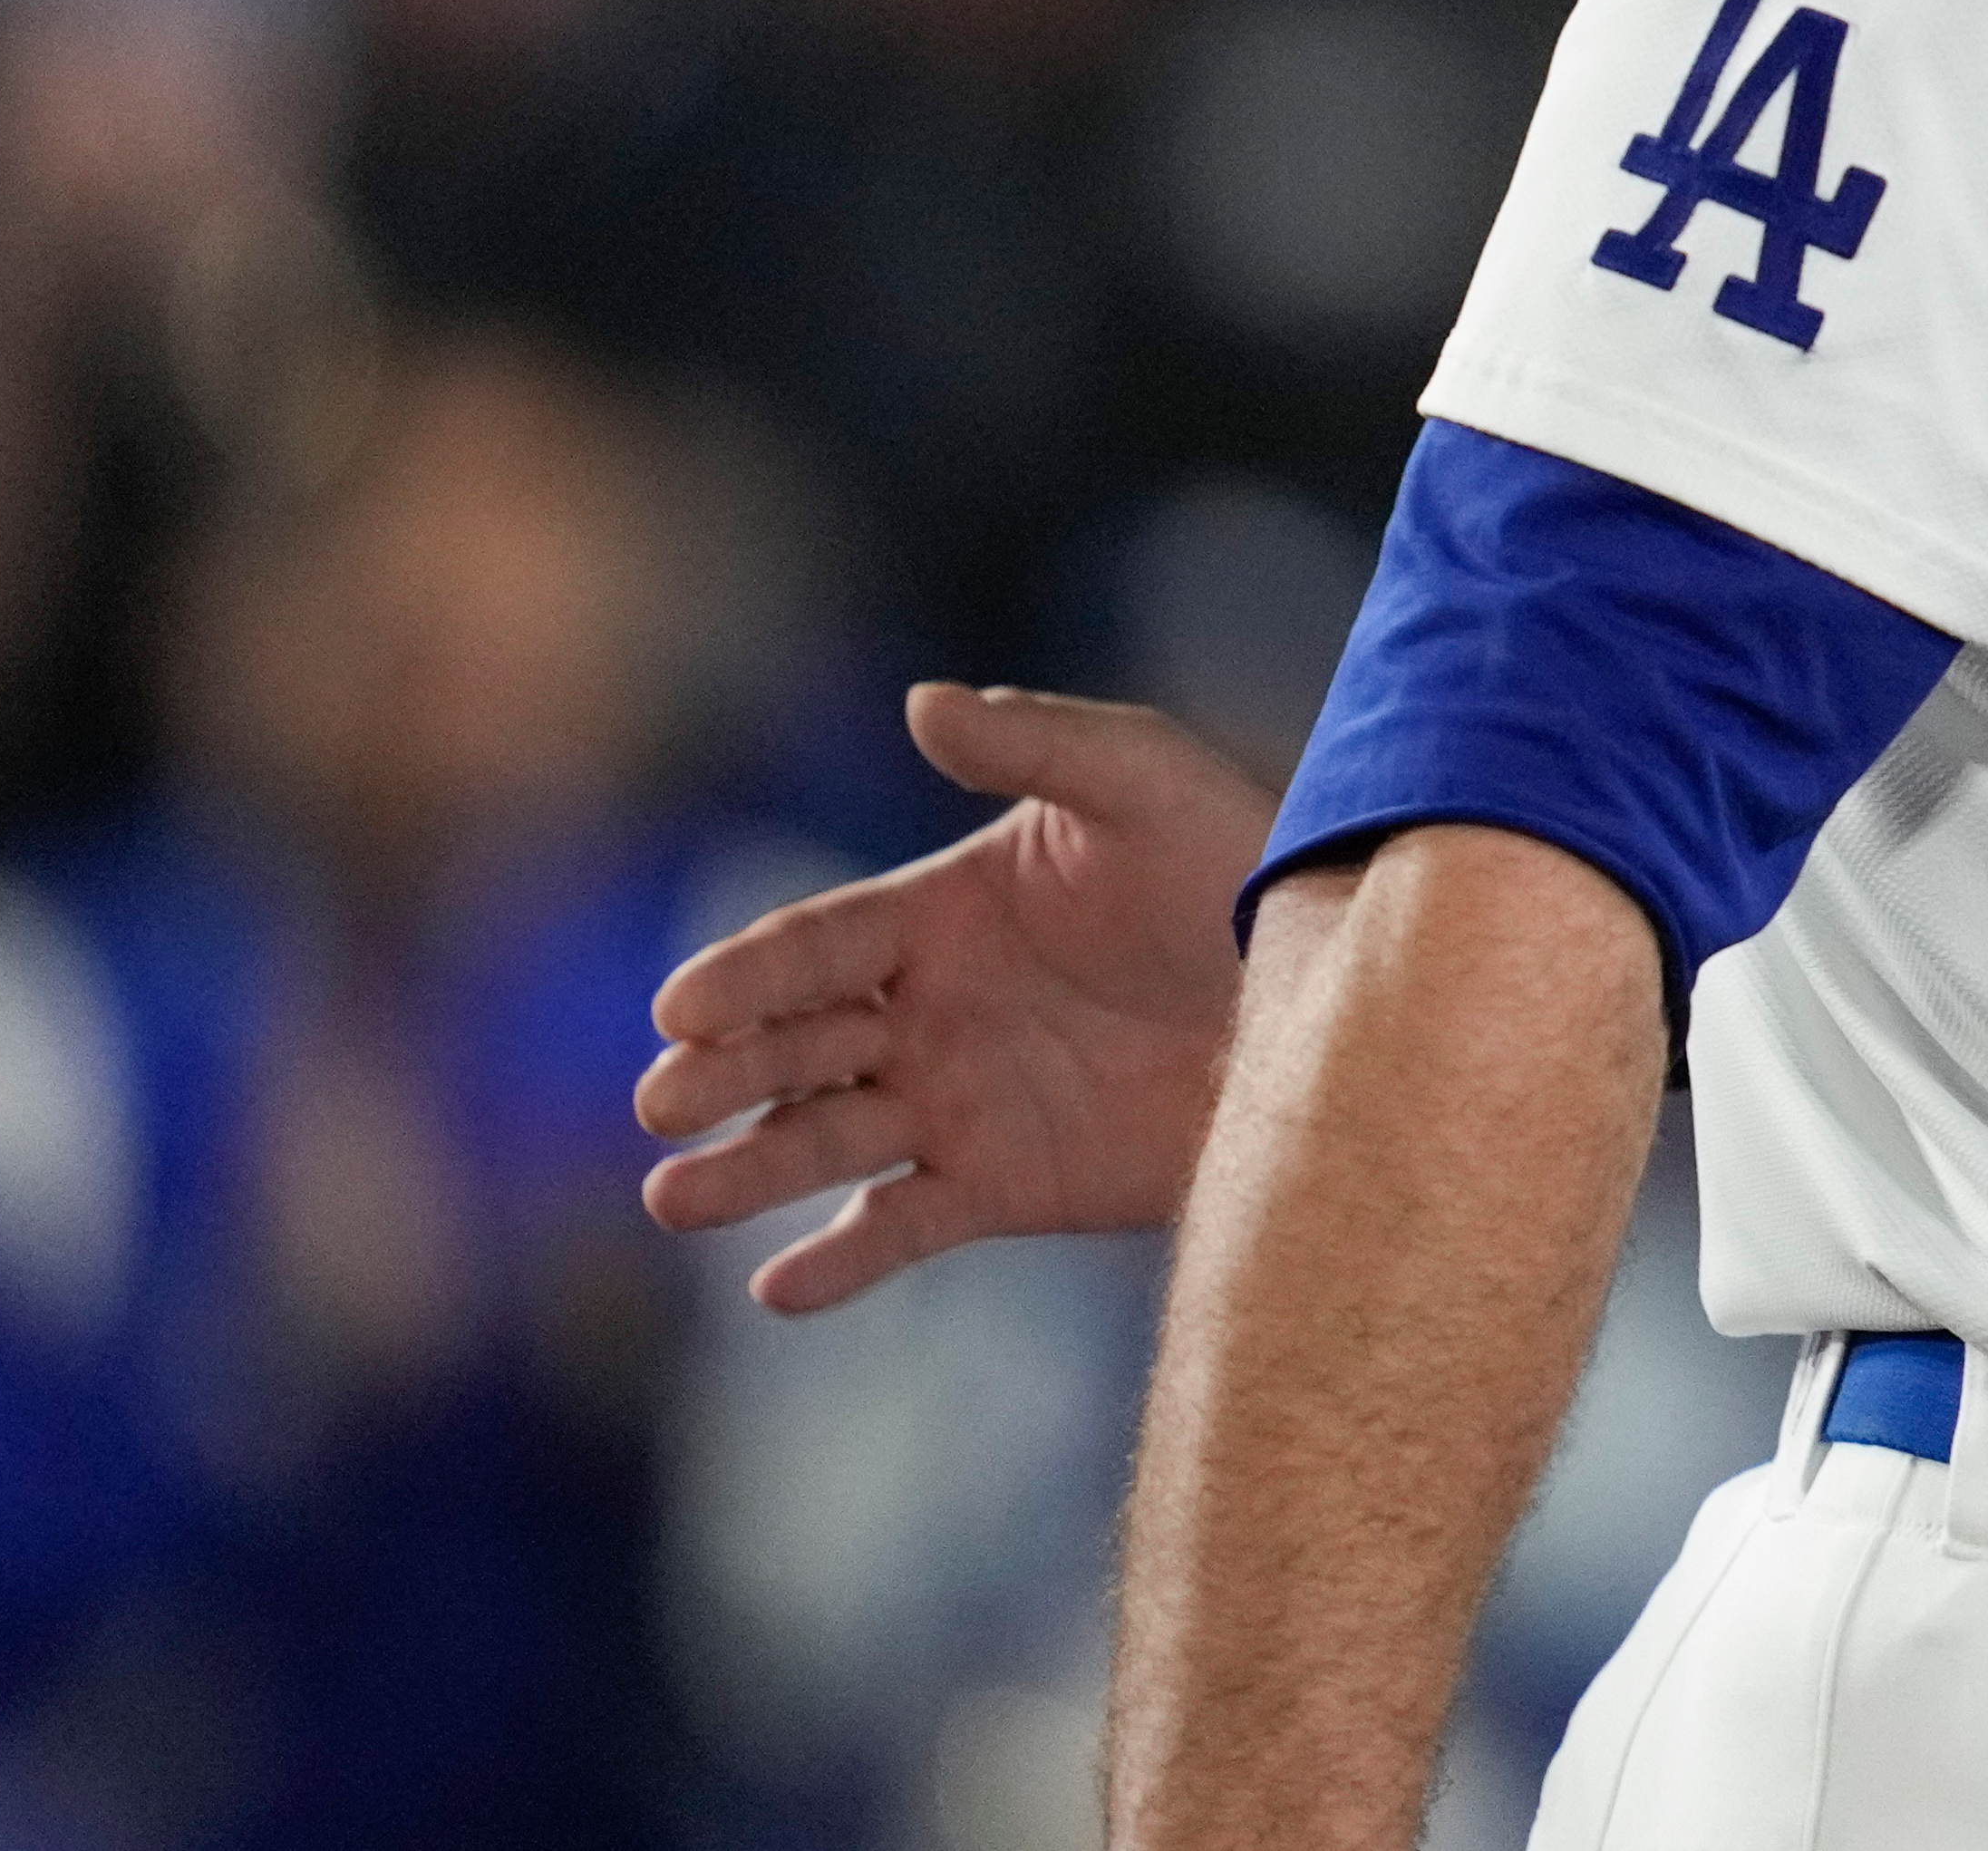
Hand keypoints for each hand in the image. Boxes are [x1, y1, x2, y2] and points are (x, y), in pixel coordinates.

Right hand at [633, 682, 1269, 1309]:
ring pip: (825, 1142)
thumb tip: (921, 700)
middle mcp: (922, 1013)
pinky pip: (902, 1225)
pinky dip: (839, 1260)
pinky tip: (780, 1287)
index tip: (680, 1008)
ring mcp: (955, 1105)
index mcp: (932, 914)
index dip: (744, 977)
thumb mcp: (1146, 782)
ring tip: (676, 1201)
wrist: (1326, 995)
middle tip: (662, 1104)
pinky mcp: (1001, 1185)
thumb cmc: (1233, 866)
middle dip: (721, 1076)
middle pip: (795, 1046)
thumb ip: (1037, 743)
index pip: (812, 946)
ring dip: (747, 1172)